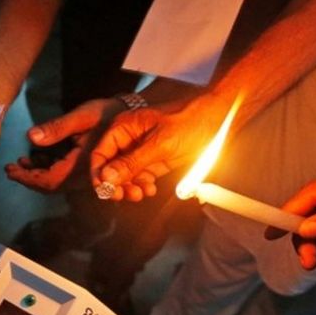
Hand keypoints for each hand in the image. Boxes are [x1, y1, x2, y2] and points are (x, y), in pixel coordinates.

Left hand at [5, 98, 123, 193]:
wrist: (136, 116)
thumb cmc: (109, 114)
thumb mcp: (82, 117)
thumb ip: (57, 128)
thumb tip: (31, 136)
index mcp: (82, 166)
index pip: (48, 181)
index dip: (26, 178)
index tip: (9, 170)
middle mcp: (86, 177)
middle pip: (51, 186)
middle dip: (29, 178)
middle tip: (11, 168)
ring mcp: (89, 176)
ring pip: (58, 182)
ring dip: (38, 174)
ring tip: (22, 161)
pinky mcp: (91, 170)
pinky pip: (66, 177)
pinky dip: (49, 170)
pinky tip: (40, 157)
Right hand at [89, 97, 214, 201]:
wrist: (216, 119)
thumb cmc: (190, 120)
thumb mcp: (160, 144)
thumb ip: (132, 162)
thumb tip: (107, 177)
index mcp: (124, 128)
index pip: (100, 154)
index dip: (99, 173)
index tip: (103, 189)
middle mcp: (129, 140)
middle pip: (110, 167)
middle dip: (114, 184)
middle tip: (121, 195)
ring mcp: (141, 151)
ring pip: (125, 176)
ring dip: (129, 187)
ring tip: (138, 194)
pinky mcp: (154, 161)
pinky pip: (141, 178)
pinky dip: (143, 186)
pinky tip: (149, 189)